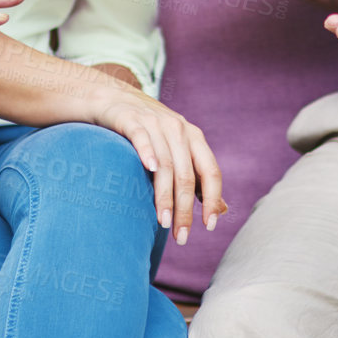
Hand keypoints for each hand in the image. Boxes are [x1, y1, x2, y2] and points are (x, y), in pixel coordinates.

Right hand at [90, 86, 226, 245]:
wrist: (115, 100)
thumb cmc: (150, 132)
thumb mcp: (178, 150)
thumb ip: (198, 178)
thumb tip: (222, 210)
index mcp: (194, 137)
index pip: (210, 172)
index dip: (212, 199)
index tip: (209, 227)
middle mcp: (178, 129)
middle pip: (187, 175)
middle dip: (185, 209)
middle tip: (181, 237)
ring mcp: (155, 123)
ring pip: (165, 165)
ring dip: (165, 196)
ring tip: (163, 222)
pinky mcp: (131, 120)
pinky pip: (141, 138)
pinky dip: (147, 153)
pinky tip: (149, 169)